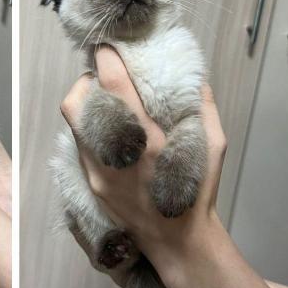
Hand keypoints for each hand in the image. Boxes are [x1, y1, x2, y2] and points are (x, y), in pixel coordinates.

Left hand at [60, 46, 226, 287]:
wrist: (177, 239)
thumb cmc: (197, 191)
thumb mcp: (213, 145)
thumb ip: (202, 107)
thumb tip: (192, 77)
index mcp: (147, 137)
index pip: (113, 86)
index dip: (105, 59)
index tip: (106, 47)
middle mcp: (116, 151)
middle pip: (75, 102)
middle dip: (84, 81)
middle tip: (101, 78)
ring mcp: (97, 168)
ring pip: (74, 124)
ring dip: (86, 106)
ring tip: (106, 104)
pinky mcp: (91, 182)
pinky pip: (80, 145)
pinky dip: (91, 129)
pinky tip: (110, 132)